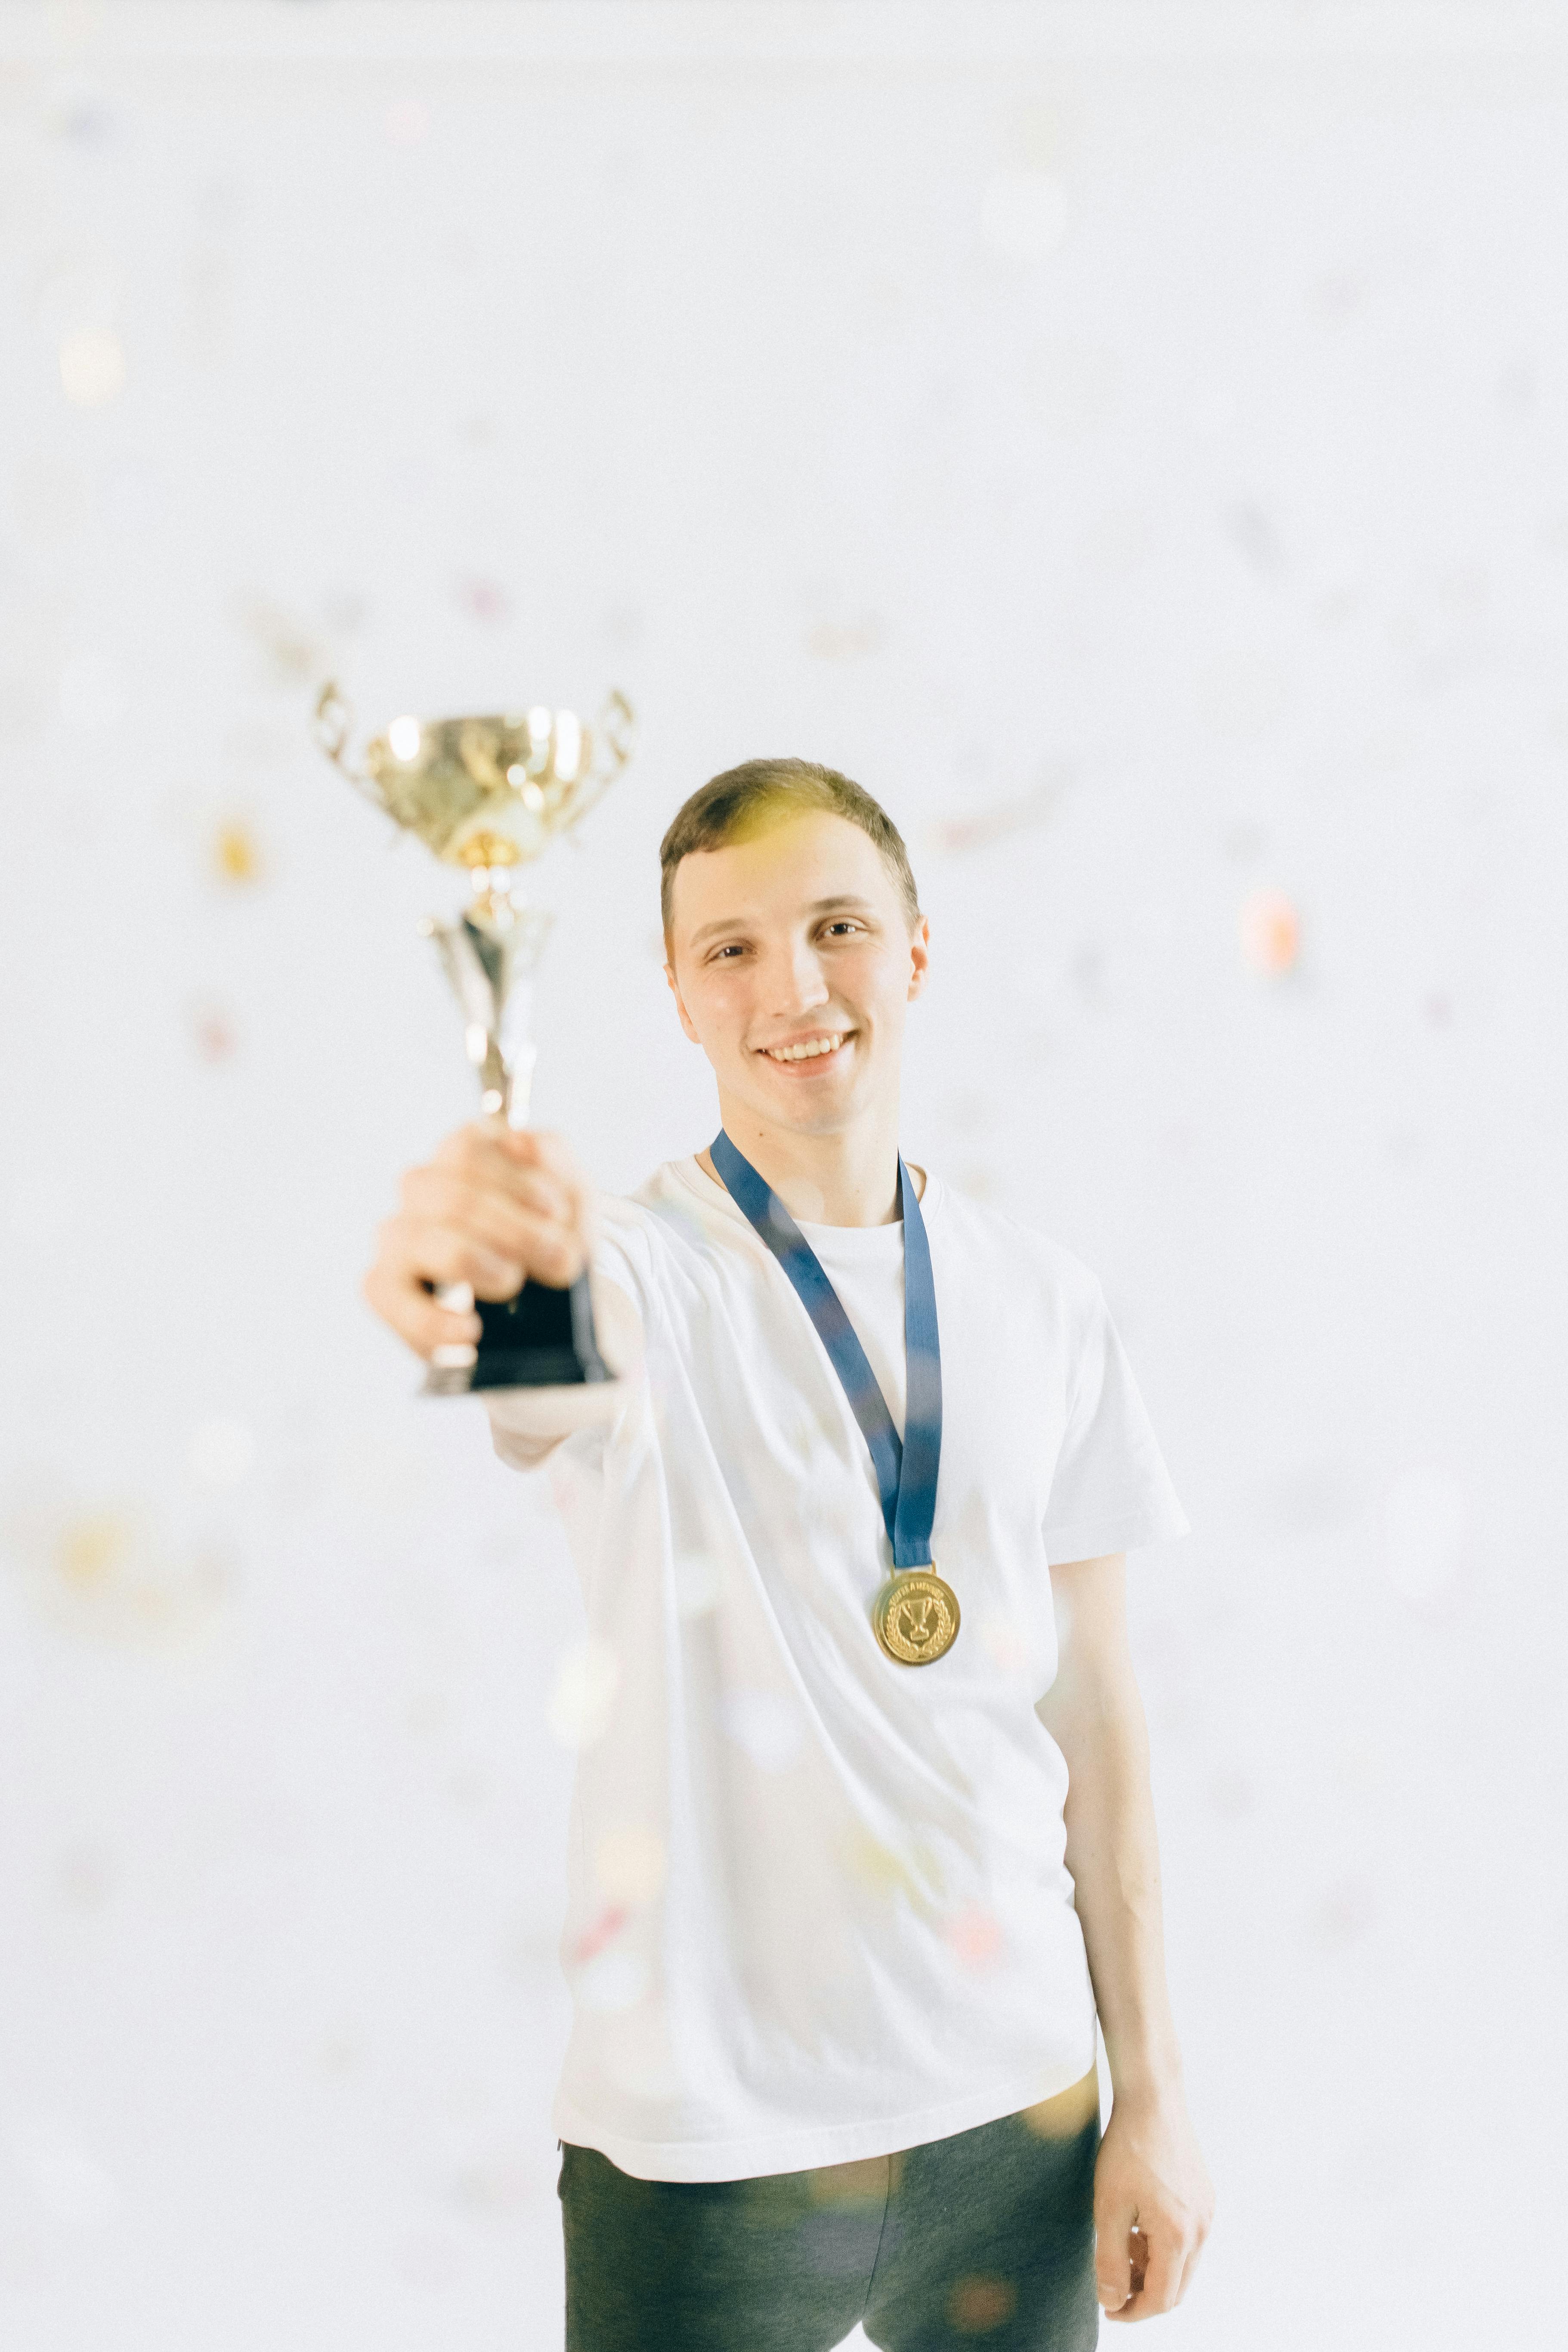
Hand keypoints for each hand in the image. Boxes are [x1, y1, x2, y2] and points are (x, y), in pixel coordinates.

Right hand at [363, 1122, 593, 1359]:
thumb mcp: (573, 1198)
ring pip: (420, 1240)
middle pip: (450, 1197)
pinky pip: (389, 1298)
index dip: (516, 1182)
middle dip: (515, 1232)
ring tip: (514, 1284)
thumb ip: (556, 1160)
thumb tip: (522, 1140)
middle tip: (561, 1261)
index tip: (557, 1213)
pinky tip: (470, 1329)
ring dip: (478, 1265)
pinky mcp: (385, 1290)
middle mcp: (422, 1191)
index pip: (466, 1150)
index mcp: (462, 1155)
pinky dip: (433, 1320)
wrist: (555, 1311)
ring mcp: (399, 1239)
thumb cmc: (554, 1240)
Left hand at [1093, 2081, 1214, 2319]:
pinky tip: (1137, 2222)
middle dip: (1143, 2293)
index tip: (1107, 2307)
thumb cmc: (1127, 2149)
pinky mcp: (1205, 2198)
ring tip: (1120, 2242)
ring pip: (1182, 2265)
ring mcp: (1207, 2213)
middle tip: (1111, 2280)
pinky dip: (1162, 2245)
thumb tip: (1111, 2301)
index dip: (1132, 2312)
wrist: (1153, 2100)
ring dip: (1152, 2268)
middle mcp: (1201, 2229)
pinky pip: (1187, 2240)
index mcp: (1178, 2235)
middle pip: (1176, 2288)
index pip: (1161, 2299)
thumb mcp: (1107, 2207)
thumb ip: (1109, 2261)